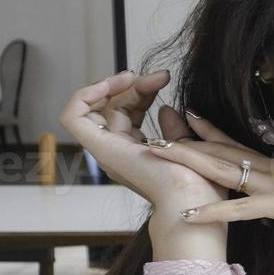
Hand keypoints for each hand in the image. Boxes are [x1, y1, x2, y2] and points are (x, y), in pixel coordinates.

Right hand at [58, 69, 224, 211]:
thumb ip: (176, 129)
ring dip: (113, 84)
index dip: (141, 90)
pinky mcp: (101, 149)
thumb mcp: (190, 147)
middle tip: (161, 76)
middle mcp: (119, 152)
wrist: (194, 198)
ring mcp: (108, 151)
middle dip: (134, 84)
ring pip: (96, 107)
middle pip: (113, 106)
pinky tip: (107, 84)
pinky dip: (83, 96)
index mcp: (137, 153)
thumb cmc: (200, 184)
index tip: (164, 77)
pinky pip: (74, 118)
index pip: (127, 112)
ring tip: (136, 76)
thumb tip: (166, 109)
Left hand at [143, 114, 273, 240]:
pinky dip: (213, 212)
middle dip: (184, 144)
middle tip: (152, 135)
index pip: (236, 145)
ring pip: (222, 172)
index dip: (209, 131)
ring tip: (157, 157)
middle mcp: (269, 171)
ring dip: (188, 164)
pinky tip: (188, 215)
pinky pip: (239, 209)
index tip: (187, 116)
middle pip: (219, 154)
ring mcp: (272, 186)